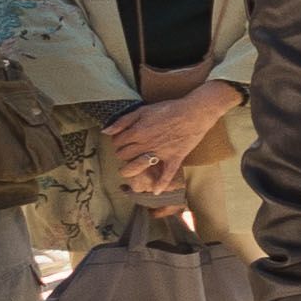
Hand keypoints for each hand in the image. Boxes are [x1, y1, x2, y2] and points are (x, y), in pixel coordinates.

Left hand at [103, 84, 236, 195]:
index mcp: (137, 132)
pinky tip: (155, 191)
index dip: (117, 141)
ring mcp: (160, 153)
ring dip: (129, 171)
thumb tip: (106, 131)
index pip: (117, 142)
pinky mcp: (174, 158)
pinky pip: (166, 175)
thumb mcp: (143, 109)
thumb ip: (123, 120)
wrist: (195, 112)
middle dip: (121, 154)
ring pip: (136, 168)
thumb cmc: (169, 109)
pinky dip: (160, 184)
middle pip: (123, 156)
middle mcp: (146, 145)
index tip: (122, 140)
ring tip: (128, 170)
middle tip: (127, 151)